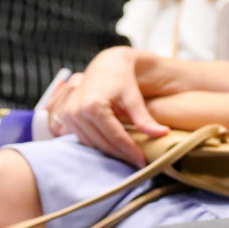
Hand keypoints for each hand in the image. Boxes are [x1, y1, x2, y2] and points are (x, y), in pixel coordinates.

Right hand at [53, 46, 168, 165]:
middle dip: (122, 154)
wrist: (105, 64)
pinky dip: (99, 144)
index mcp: (94, 106)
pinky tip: (113, 148)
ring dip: (110, 152)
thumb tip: (163, 134)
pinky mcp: (66, 117)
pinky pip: (84, 138)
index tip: (143, 161)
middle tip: (139, 163)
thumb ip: (145, 119)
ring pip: (93, 143)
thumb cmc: (122, 78)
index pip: (115, 136)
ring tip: (128, 157)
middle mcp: (77, 112)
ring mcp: (69, 115)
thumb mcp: (134, 98)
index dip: (130, 151)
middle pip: (103, 143)